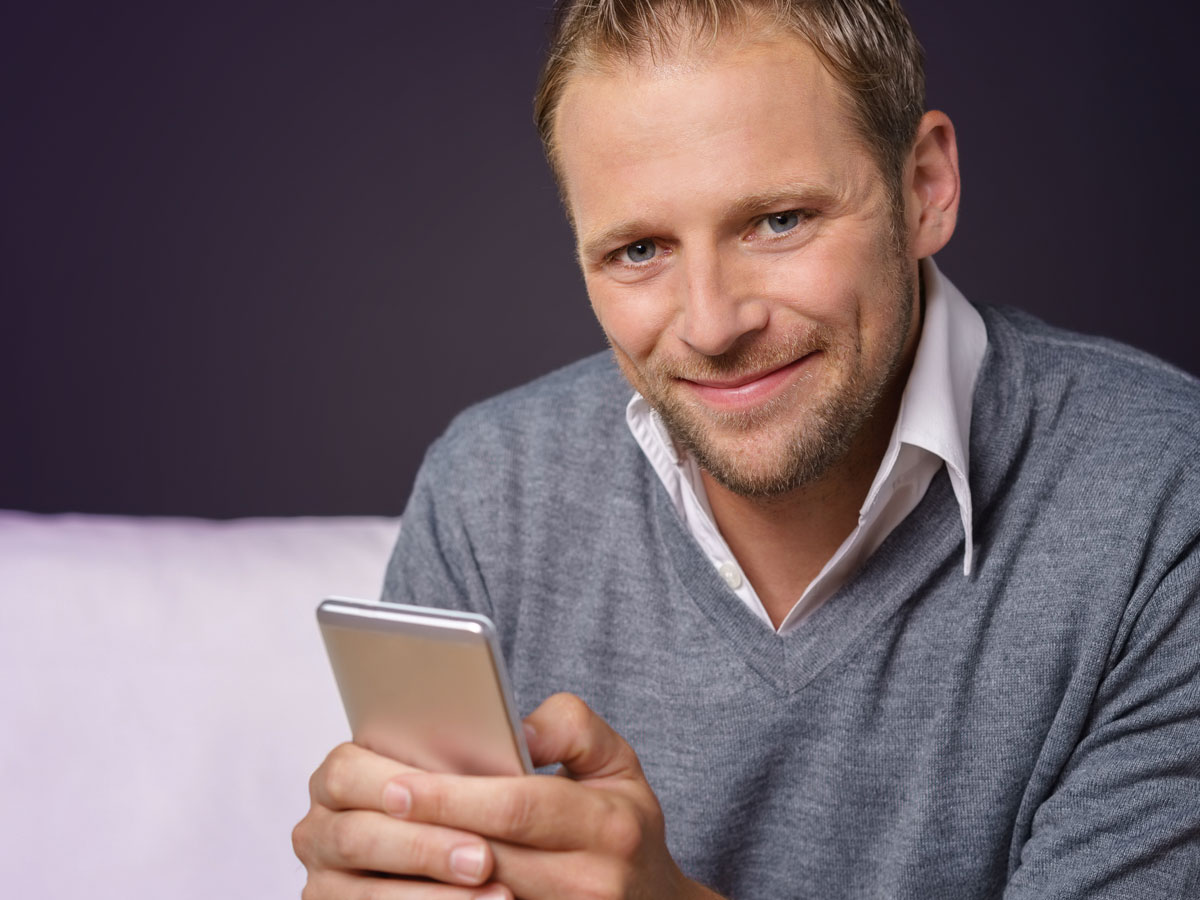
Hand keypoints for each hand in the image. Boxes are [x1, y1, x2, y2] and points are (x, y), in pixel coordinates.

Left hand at [293, 692, 723, 898]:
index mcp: (607, 824)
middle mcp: (591, 882)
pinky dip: (443, 899)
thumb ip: (571, 728)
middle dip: (425, 833)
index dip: (452, 798)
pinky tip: (412, 880)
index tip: (399, 784)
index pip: (517, 808)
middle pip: (488, 856)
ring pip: (479, 899)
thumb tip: (518, 729)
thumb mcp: (616, 762)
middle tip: (371, 808)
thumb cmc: (623, 825)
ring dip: (424, 875)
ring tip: (377, 845)